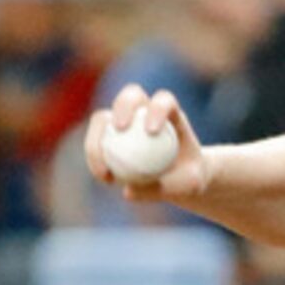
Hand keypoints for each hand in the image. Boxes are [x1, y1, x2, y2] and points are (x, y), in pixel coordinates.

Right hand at [85, 83, 211, 201]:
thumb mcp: (188, 186)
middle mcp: (146, 110)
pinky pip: (95, 140)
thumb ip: (166, 187)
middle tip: (119, 128)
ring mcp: (125, 120)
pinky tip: (104, 177)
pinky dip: (95, 157)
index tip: (152, 131)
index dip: (157, 108)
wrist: (182, 179)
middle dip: (123, 105)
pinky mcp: (109, 133)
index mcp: (172, 113)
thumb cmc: (189, 178)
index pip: (164, 100)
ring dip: (97, 137)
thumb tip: (128, 190)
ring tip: (103, 168)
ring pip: (103, 117)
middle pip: (131, 94)